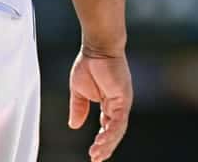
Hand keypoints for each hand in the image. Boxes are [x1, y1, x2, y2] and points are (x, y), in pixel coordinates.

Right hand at [69, 47, 132, 161]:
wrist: (96, 47)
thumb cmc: (89, 63)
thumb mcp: (78, 91)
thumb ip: (78, 108)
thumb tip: (74, 125)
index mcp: (109, 104)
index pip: (107, 128)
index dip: (101, 142)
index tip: (92, 155)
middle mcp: (118, 105)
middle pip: (114, 132)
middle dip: (105, 147)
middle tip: (96, 160)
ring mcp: (122, 102)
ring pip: (117, 129)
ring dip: (107, 143)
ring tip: (97, 154)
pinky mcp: (124, 98)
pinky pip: (118, 120)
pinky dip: (110, 132)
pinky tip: (101, 141)